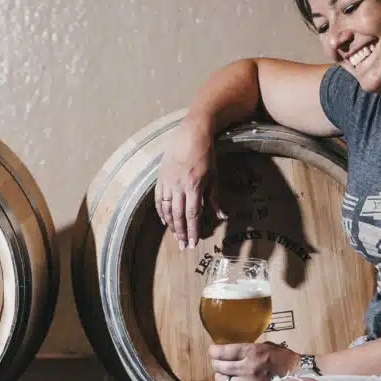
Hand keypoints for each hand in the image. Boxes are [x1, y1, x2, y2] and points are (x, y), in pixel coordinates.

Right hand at [154, 119, 224, 248]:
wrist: (191, 134)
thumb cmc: (206, 154)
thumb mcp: (214, 176)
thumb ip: (215, 198)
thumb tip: (221, 216)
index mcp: (194, 187)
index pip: (192, 215)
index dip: (193, 230)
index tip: (193, 243)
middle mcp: (178, 187)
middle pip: (178, 215)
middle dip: (181, 232)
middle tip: (183, 246)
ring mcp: (168, 182)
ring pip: (166, 209)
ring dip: (170, 224)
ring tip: (175, 235)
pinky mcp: (161, 177)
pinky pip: (158, 198)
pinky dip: (160, 211)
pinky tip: (164, 220)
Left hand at [205, 341, 299, 380]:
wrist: (302, 377)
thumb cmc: (286, 360)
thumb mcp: (268, 346)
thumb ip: (250, 348)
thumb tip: (233, 350)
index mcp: (252, 352)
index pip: (223, 351)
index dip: (214, 351)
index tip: (213, 351)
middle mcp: (247, 369)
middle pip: (220, 367)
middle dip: (217, 364)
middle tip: (220, 363)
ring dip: (220, 378)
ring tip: (224, 377)